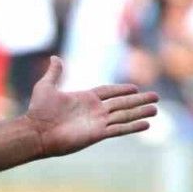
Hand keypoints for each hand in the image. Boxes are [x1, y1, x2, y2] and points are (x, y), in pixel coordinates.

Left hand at [24, 56, 158, 157]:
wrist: (36, 132)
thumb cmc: (38, 111)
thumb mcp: (46, 87)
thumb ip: (54, 73)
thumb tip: (55, 57)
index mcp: (85, 98)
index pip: (108, 92)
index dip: (121, 90)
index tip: (135, 88)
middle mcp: (94, 110)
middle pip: (121, 103)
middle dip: (138, 100)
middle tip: (156, 96)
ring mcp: (97, 122)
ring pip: (124, 115)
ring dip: (140, 112)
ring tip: (156, 109)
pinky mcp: (97, 134)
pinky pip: (119, 129)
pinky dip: (132, 126)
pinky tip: (146, 124)